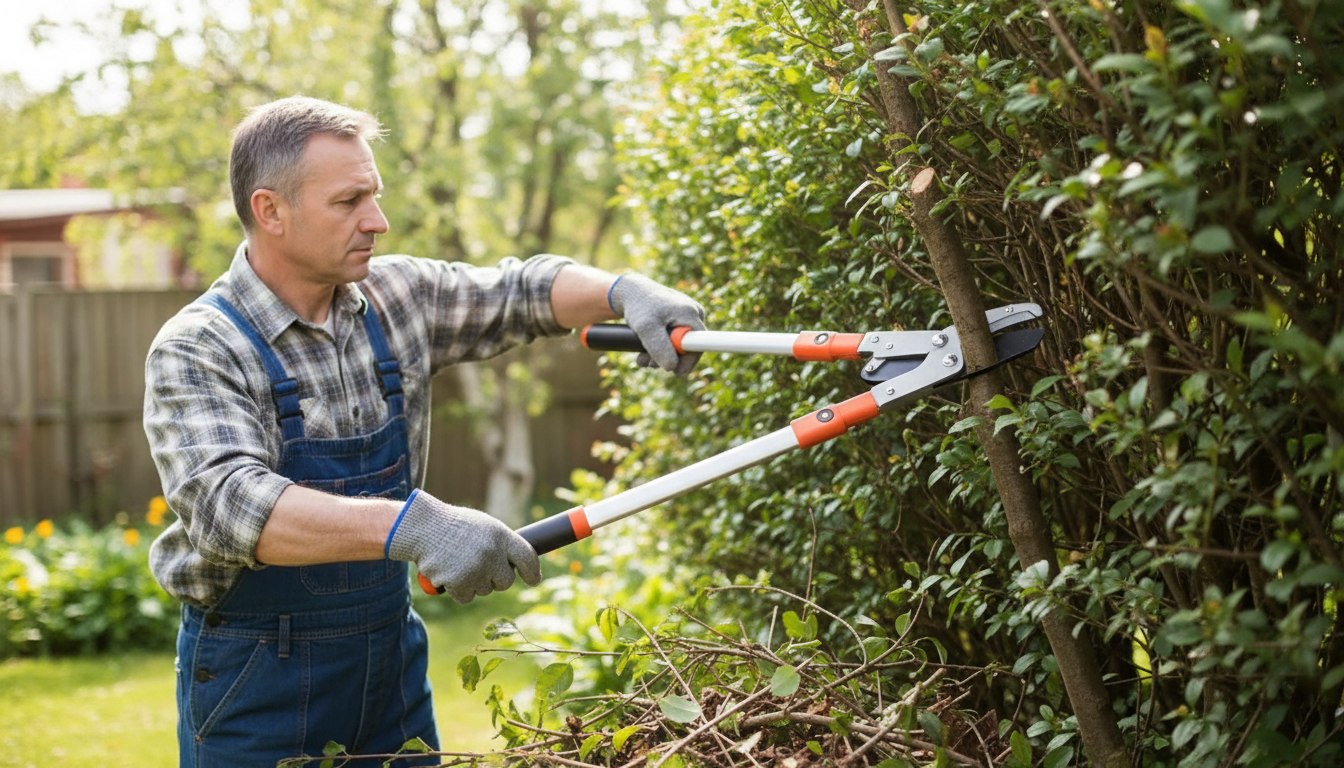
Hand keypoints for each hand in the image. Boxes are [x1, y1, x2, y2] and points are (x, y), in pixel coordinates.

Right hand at [386, 490, 541, 603]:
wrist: (422, 528)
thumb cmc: (454, 526)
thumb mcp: (483, 526)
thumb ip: (500, 544)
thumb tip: (516, 564)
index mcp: (501, 535)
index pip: (527, 557)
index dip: (533, 571)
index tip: (534, 580)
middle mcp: (492, 553)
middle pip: (506, 581)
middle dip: (496, 579)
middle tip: (481, 567)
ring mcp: (476, 570)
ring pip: (484, 590)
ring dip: (474, 582)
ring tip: (459, 562)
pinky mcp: (459, 583)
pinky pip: (467, 597)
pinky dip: (459, 590)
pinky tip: (449, 572)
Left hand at [608, 274, 705, 374]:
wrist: (632, 291)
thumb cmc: (638, 306)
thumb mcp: (645, 328)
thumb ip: (659, 347)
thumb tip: (672, 367)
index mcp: (690, 313)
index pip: (700, 344)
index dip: (689, 361)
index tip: (676, 372)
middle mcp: (694, 313)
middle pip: (689, 347)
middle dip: (669, 359)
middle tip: (647, 363)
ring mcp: (688, 317)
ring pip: (679, 346)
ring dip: (661, 356)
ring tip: (642, 356)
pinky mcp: (681, 320)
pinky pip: (675, 340)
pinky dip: (660, 347)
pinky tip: (646, 350)